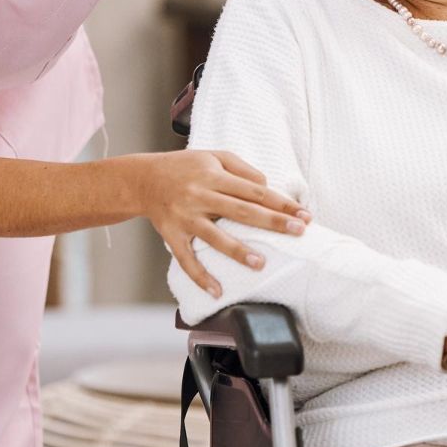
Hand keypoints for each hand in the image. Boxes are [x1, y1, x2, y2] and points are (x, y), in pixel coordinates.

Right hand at [132, 150, 310, 295]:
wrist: (142, 180)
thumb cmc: (184, 167)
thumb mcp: (214, 155)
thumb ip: (243, 168)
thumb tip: (267, 186)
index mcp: (214, 175)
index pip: (255, 190)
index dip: (281, 203)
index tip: (304, 214)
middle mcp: (200, 196)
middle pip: (242, 211)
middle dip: (273, 222)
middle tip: (298, 232)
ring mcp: (186, 218)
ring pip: (215, 237)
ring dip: (238, 251)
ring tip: (260, 264)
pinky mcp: (172, 236)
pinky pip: (187, 260)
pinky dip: (201, 277)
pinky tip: (217, 291)